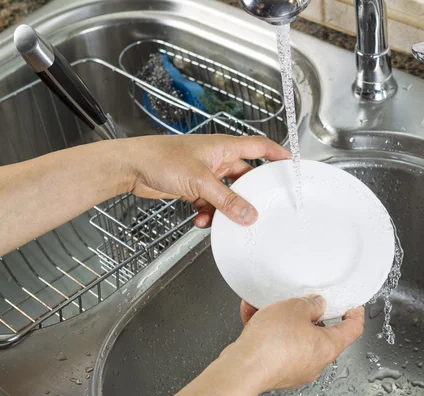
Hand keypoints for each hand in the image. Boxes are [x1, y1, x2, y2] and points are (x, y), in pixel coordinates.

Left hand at [120, 134, 289, 226]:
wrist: (132, 167)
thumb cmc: (161, 158)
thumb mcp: (200, 181)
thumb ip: (226, 200)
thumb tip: (249, 215)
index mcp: (224, 147)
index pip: (260, 146)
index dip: (278, 154)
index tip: (292, 166)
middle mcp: (217, 158)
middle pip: (245, 176)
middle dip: (250, 194)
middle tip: (260, 208)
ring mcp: (205, 173)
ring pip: (227, 194)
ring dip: (225, 209)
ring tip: (223, 220)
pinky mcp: (193, 186)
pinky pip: (210, 202)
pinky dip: (209, 213)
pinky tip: (201, 220)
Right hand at [158, 296, 363, 395]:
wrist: (242, 368)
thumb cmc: (271, 344)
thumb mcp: (295, 308)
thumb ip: (310, 303)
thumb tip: (316, 303)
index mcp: (328, 347)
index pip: (352, 330)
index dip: (355, 314)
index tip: (353, 306)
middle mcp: (314, 362)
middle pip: (320, 333)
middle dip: (308, 313)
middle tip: (301, 299)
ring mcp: (294, 368)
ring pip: (293, 336)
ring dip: (282, 318)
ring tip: (268, 304)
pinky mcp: (274, 369)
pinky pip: (274, 344)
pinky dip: (266, 329)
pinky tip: (253, 313)